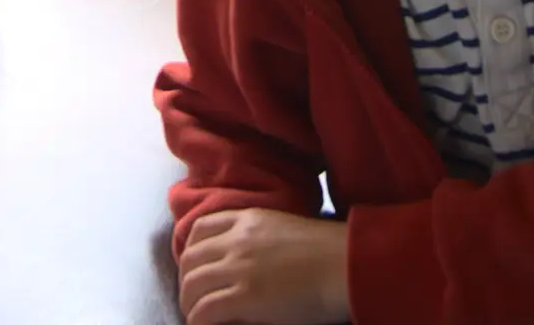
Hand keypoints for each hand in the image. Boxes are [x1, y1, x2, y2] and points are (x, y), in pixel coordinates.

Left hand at [179, 208, 349, 324]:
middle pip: (190, 258)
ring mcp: (238, 267)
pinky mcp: (243, 296)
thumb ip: (258, 240)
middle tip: (193, 297)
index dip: (190, 249)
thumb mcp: (285, 231)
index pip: (201, 228)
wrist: (346, 266)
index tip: (195, 266)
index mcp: (248, 219)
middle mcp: (237, 240)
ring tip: (196, 315)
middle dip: (186, 279)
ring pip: (191, 285)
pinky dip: (197, 320)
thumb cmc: (329, 252)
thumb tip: (244, 264)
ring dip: (189, 303)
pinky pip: (204, 310)